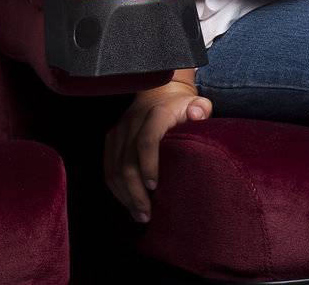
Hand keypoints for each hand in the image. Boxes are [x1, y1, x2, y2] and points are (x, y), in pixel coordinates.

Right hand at [104, 80, 212, 222]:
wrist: (160, 93)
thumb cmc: (182, 107)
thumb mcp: (196, 104)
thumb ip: (200, 109)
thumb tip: (196, 115)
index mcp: (156, 114)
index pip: (147, 140)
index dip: (148, 164)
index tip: (155, 187)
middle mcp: (133, 122)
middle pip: (127, 161)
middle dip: (135, 191)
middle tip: (148, 214)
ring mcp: (119, 130)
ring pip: (114, 168)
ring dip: (125, 195)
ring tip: (140, 215)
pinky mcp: (112, 139)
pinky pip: (108, 168)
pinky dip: (117, 189)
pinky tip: (129, 203)